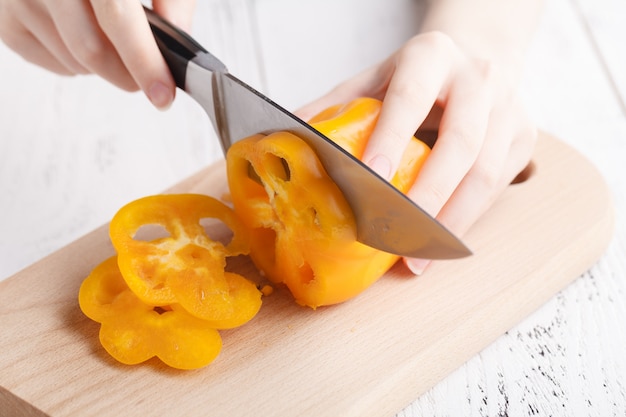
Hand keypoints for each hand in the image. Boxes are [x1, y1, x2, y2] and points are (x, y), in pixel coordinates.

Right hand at [0, 0, 195, 108]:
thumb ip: (173, 0)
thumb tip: (179, 47)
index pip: (116, 15)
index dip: (143, 60)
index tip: (162, 93)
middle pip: (90, 49)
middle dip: (128, 75)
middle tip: (150, 77)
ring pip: (74, 62)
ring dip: (104, 67)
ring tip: (114, 42)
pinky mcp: (6, 20)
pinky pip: (54, 64)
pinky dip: (79, 64)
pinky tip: (85, 37)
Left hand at [297, 31, 536, 273]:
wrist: (478, 55)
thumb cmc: (418, 75)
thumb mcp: (374, 78)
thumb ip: (335, 106)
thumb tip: (281, 139)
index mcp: (431, 56)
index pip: (410, 99)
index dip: (391, 139)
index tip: (371, 180)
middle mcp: (477, 79)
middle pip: (462, 143)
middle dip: (428, 195)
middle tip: (395, 236)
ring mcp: (508, 108)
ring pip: (487, 173)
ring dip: (451, 220)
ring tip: (417, 255)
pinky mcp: (523, 137)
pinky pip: (498, 188)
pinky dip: (467, 220)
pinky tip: (439, 244)